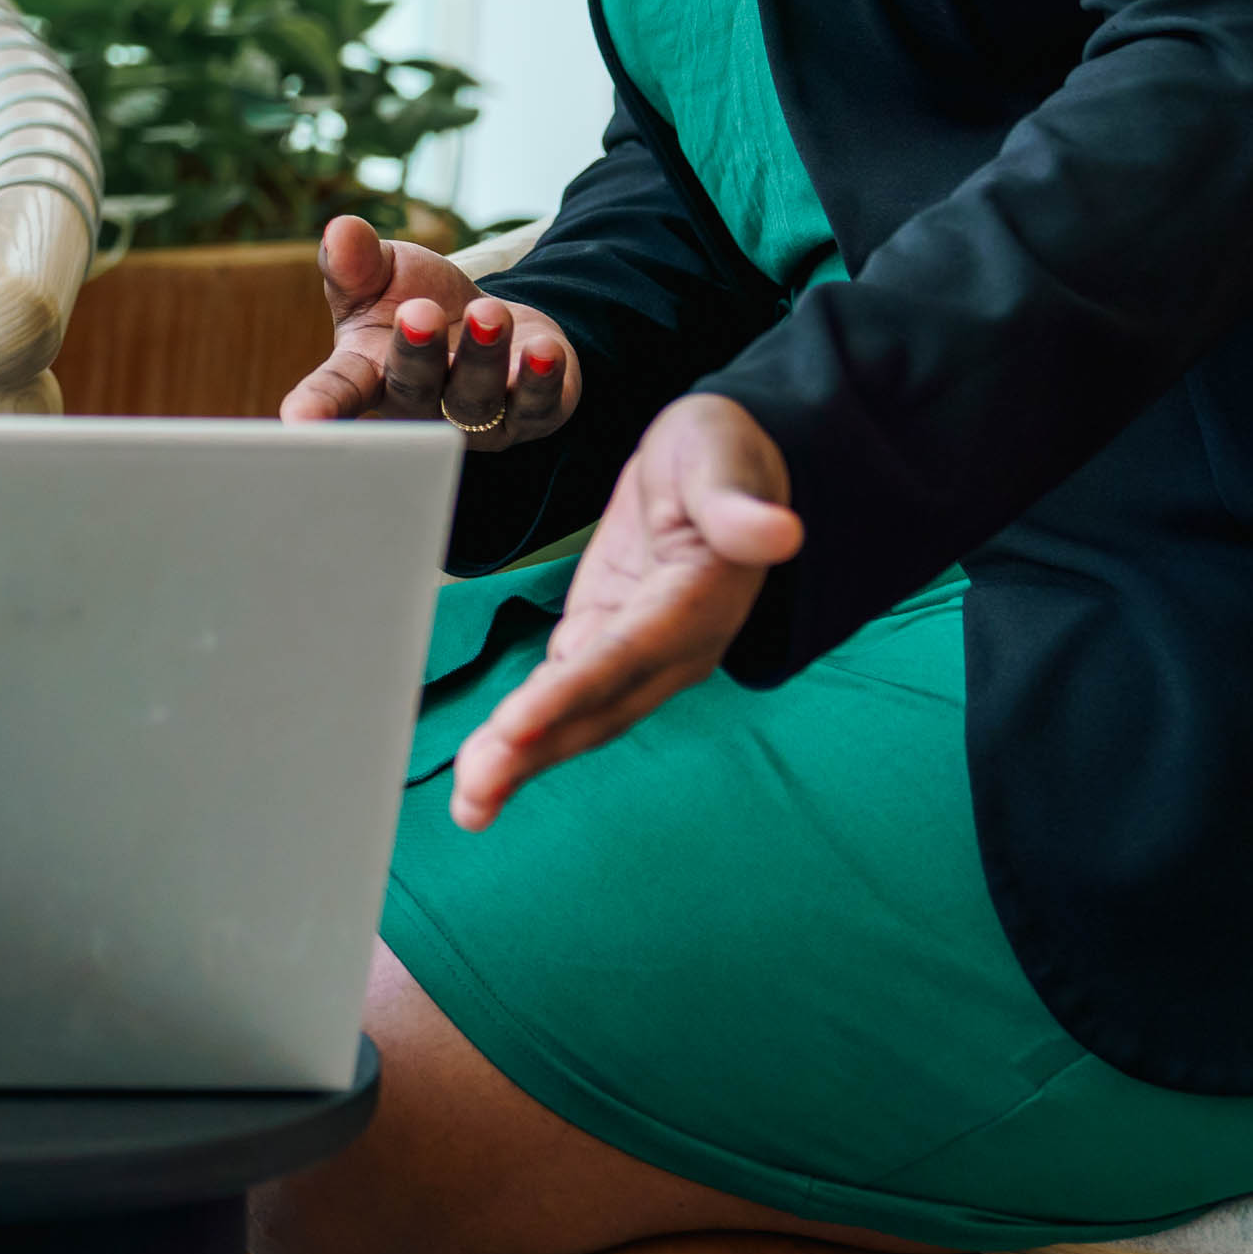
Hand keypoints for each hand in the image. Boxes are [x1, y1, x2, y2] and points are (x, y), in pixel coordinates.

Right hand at [281, 214, 580, 447]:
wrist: (484, 323)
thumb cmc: (414, 303)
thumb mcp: (380, 274)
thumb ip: (355, 259)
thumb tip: (340, 230)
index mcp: (368, 372)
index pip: (336, 391)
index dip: (317, 407)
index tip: (297, 420)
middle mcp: (419, 405)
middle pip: (413, 387)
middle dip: (417, 352)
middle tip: (419, 313)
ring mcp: (474, 416)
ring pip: (476, 398)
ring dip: (483, 357)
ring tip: (488, 314)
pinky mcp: (530, 413)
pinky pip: (537, 405)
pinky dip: (541, 379)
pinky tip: (543, 350)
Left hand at [451, 395, 800, 829]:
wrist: (723, 460)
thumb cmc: (722, 451)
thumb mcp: (723, 457)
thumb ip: (736, 503)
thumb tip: (780, 533)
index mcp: (698, 601)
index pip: (627, 654)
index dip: (572, 692)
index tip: (516, 726)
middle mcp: (673, 644)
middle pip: (599, 705)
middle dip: (535, 750)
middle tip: (474, 794)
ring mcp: (640, 651)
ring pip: (580, 713)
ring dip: (526, 757)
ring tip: (472, 802)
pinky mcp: (608, 640)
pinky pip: (565, 694)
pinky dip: (527, 730)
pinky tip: (488, 763)